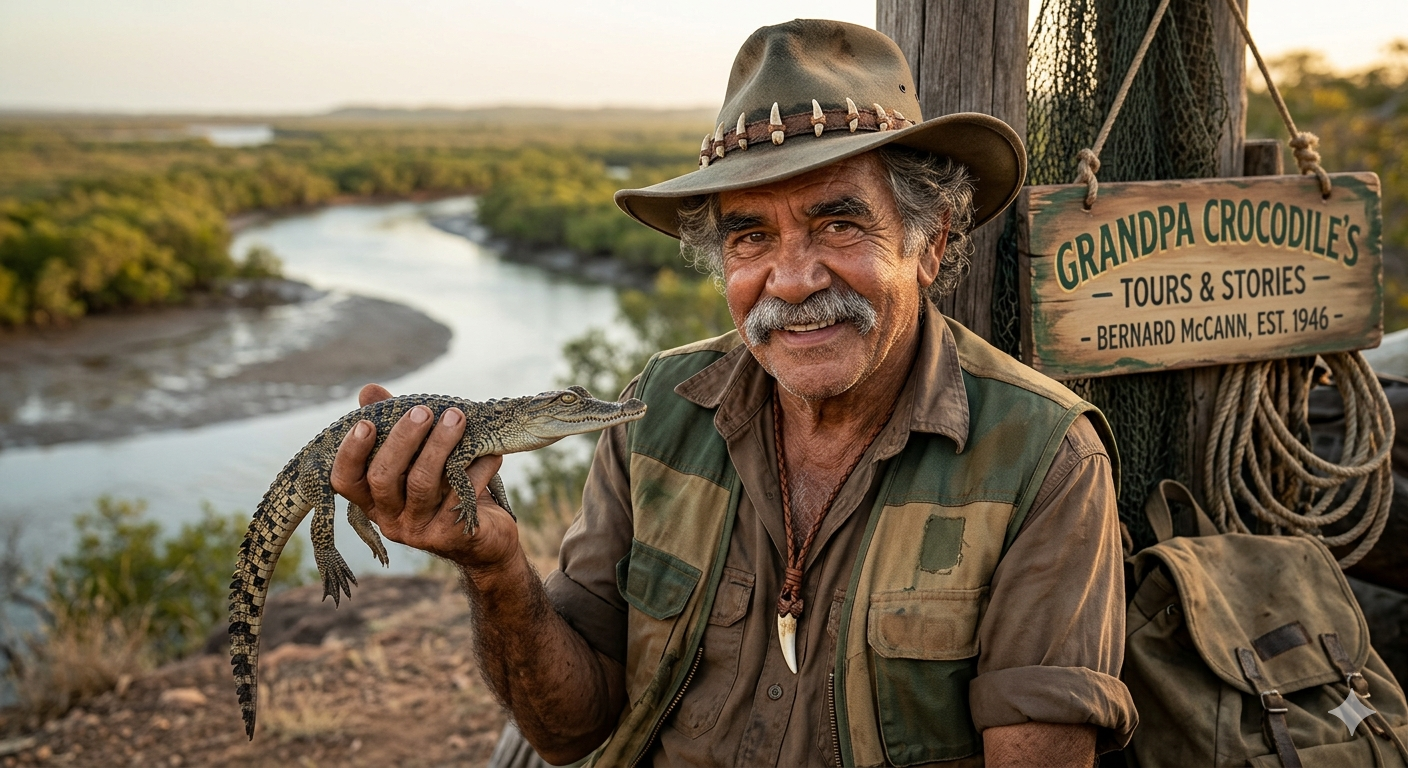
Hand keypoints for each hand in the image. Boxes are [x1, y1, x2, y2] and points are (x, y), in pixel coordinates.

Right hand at [330, 383, 521, 571]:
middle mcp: (390, 518)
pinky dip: (477, 469)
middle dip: (403, 439)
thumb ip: (392, 427)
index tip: (365, 423)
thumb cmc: (445, 489)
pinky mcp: (450, 536)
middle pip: (383, 478)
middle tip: (423, 411)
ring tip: (457, 418)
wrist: (486, 538)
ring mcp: (419, 530)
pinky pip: (460, 495)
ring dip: (440, 446)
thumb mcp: (418, 459)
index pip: (345, 480)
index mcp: (374, 499)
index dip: (350, 453)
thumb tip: (368, 390)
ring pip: (422, 483)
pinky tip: (491, 453)